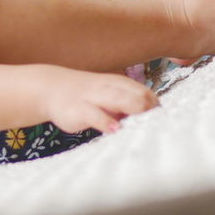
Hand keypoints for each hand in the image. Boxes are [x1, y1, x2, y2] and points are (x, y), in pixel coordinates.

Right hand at [41, 68, 157, 134]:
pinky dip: (107, 121)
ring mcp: (94, 97)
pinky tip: (115, 129)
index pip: (148, 95)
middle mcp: (111, 88)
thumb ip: (129, 108)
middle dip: (151, 111)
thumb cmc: (87, 96)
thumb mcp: (110, 97)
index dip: (157, 111)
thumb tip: (152, 124)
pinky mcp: (80, 109)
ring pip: (120, 99)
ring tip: (144, 125)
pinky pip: (96, 114)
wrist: (51, 88)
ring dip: (135, 111)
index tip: (163, 126)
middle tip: (158, 128)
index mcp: (121, 84)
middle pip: (139, 95)